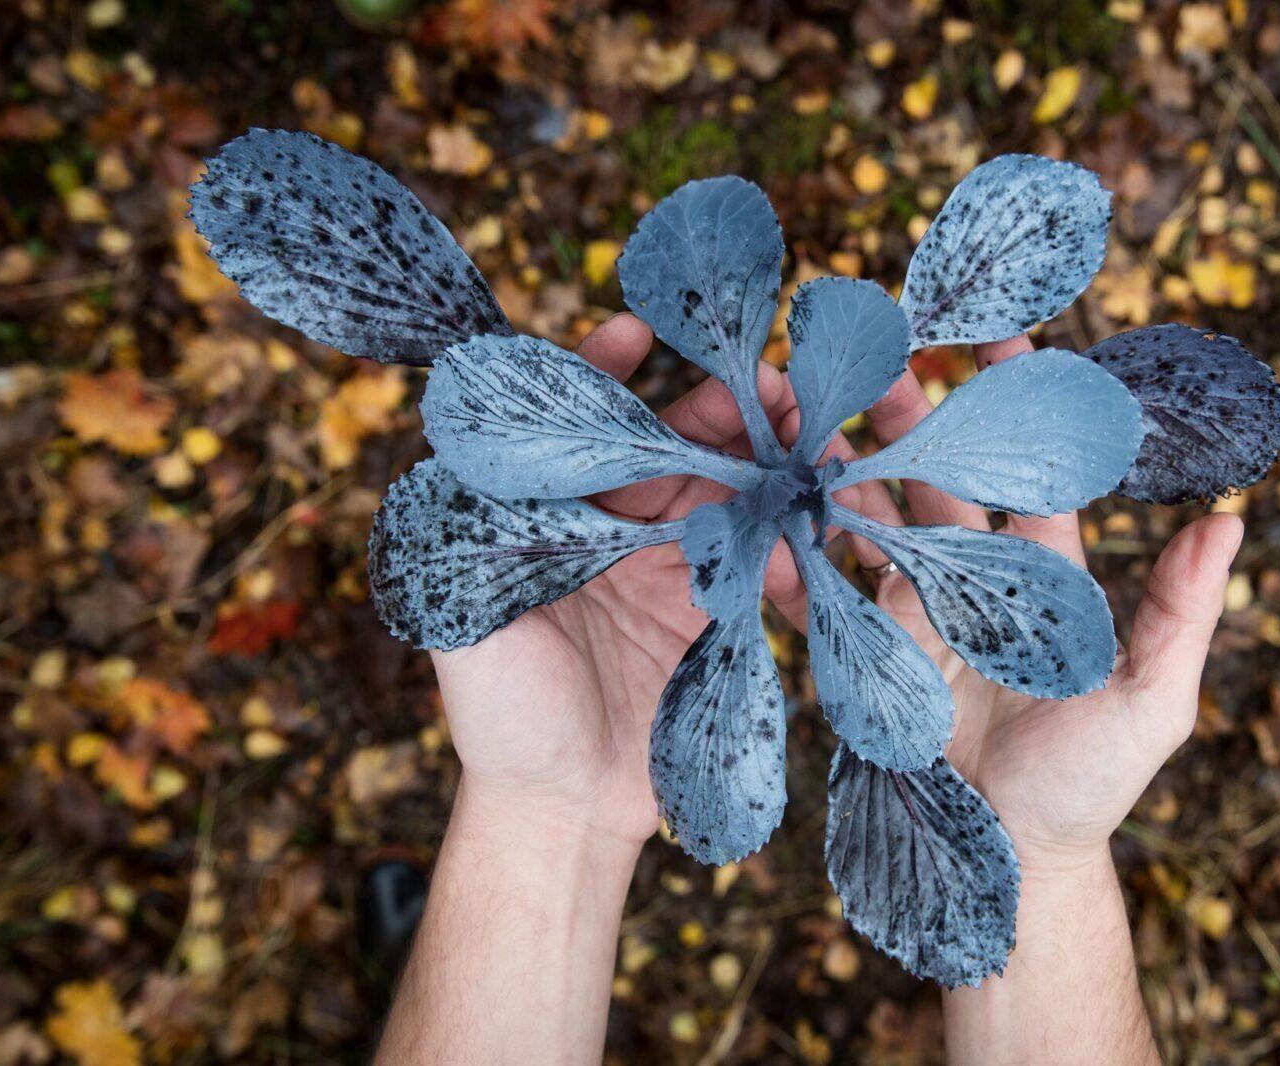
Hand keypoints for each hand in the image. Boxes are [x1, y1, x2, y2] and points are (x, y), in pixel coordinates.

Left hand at [428, 313, 800, 849]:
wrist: (563, 812)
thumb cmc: (500, 719)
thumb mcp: (464, 626)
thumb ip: (464, 541)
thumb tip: (460, 439)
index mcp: (554, 516)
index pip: (582, 424)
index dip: (607, 371)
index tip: (641, 331)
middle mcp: (616, 527)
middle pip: (679, 443)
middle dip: (730, 408)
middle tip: (783, 388)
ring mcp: (673, 567)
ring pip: (734, 493)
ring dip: (777, 467)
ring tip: (819, 457)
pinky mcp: (719, 614)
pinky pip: (766, 564)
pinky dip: (794, 552)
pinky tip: (812, 557)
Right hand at [767, 333, 1241, 872]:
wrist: (1006, 863)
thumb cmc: (1090, 786)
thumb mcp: (1151, 701)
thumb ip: (1182, 612)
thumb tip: (1231, 518)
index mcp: (1045, 578)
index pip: (1032, 473)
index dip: (1020, 406)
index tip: (1001, 336)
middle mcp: (975, 584)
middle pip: (938, 478)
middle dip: (910, 416)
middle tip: (877, 358)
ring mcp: (914, 616)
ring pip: (873, 521)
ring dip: (843, 468)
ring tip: (809, 417)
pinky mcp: (866, 657)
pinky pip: (825, 598)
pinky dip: (795, 563)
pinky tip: (768, 524)